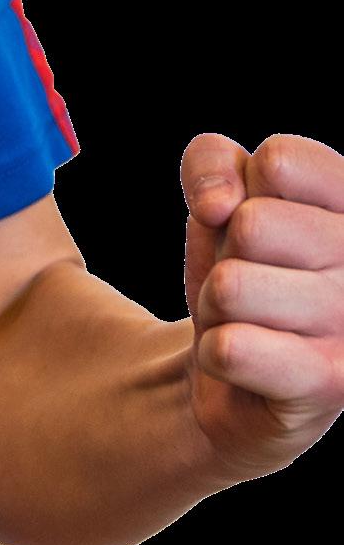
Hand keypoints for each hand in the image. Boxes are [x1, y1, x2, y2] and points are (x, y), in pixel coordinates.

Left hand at [181, 132, 343, 484]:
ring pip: (232, 287)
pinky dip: (215, 353)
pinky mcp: (333, 383)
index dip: (239, 190)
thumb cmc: (243, 268)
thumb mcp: (218, 200)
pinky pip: (232, 348)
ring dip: (217, 308)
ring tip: (250, 321)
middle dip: (226, 256)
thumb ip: (212, 163)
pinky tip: (250, 364)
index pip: (279, 161)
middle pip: (253, 226)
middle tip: (250, 282)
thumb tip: (220, 205)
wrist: (237, 369)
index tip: (251, 220)